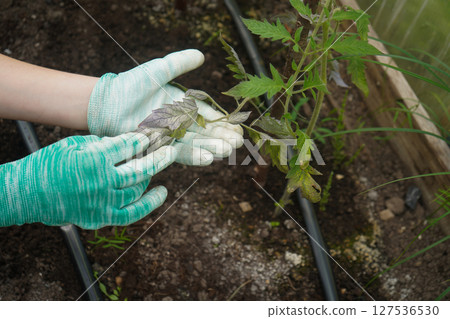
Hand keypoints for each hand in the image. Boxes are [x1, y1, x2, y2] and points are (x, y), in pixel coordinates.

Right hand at [0, 132, 175, 228]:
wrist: (27, 194)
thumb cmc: (48, 165)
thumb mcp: (72, 144)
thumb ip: (100, 143)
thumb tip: (125, 142)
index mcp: (93, 160)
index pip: (127, 147)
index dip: (142, 139)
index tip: (151, 135)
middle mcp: (101, 182)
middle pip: (140, 169)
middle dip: (160, 158)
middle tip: (172, 150)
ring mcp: (102, 202)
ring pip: (137, 190)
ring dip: (149, 178)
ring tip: (154, 168)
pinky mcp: (101, 217)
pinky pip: (131, 214)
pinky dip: (149, 204)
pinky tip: (161, 192)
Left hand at [88, 49, 243, 165]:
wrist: (107, 103)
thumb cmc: (131, 84)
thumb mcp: (158, 70)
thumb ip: (179, 63)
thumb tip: (201, 55)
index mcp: (182, 105)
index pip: (207, 115)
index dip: (222, 122)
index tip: (237, 127)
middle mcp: (178, 123)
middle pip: (205, 133)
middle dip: (222, 138)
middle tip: (238, 143)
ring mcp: (169, 137)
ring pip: (196, 144)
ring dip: (212, 148)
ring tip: (228, 151)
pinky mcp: (159, 147)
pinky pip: (180, 153)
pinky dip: (194, 156)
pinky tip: (209, 159)